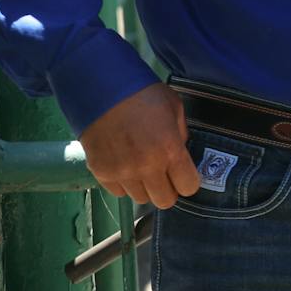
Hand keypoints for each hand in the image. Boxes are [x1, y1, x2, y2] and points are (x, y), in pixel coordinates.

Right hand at [79, 81, 199, 208]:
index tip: (183, 173)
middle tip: (163, 173)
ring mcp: (122, 172)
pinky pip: (119, 192)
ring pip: (141, 198)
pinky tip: (123, 162)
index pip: (188, 187)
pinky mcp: (101, 173)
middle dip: (168, 189)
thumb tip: (181, 153)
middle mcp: (146, 167)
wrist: (102, 88)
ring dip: (145, 186)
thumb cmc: (143, 94)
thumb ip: (181, 135)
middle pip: (164, 201)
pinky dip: (124, 183)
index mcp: (170, 150)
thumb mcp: (174, 108)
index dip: (188, 181)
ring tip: (141, 164)